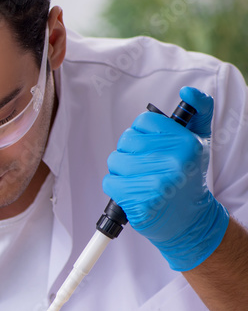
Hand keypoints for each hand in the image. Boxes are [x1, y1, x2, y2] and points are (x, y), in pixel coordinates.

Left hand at [103, 86, 229, 271]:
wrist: (190, 220)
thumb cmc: (189, 175)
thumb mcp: (200, 141)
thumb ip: (198, 111)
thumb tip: (188, 91)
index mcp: (186, 143)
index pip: (143, 121)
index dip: (144, 133)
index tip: (154, 147)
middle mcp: (173, 161)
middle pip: (127, 140)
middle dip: (131, 152)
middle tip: (147, 166)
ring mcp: (157, 183)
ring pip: (116, 161)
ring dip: (122, 171)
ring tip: (141, 180)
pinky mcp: (140, 202)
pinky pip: (110, 182)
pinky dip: (117, 188)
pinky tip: (135, 193)